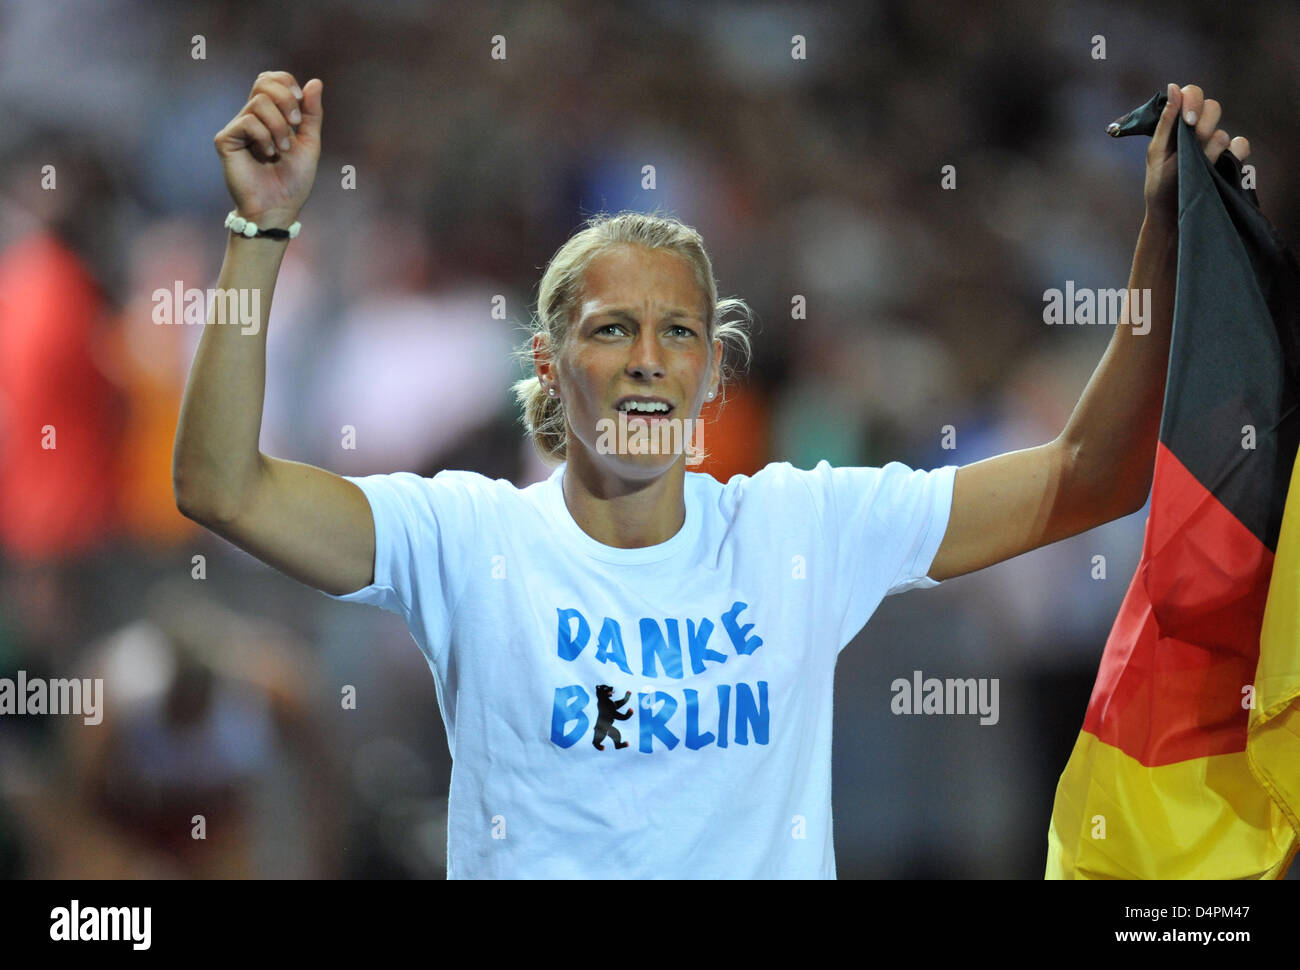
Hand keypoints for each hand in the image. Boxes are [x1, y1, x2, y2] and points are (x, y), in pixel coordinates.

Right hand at [213, 71, 322, 227]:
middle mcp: (250, 117)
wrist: (279, 208)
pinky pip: (248, 121)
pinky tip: (266, 155)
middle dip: (286, 100)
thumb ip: (312, 114)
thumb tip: (315, 82)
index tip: (300, 106)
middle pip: (263, 82)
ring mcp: (237, 128)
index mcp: (269, 116)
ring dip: (279, 127)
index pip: (270, 79)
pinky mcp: (225, 139)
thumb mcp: (309, 143)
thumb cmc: (293, 181)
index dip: (286, 84)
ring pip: (259, 102)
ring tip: (281, 150)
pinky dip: (264, 137)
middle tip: (295, 124)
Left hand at [1145, 82, 1250, 231]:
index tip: (1189, 121)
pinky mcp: (1229, 159)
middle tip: (1196, 141)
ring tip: (1199, 166)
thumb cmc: (1160, 184)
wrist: (1172, 214)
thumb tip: (1173, 87)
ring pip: (1223, 132)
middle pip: (1213, 107)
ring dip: (1210, 149)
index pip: (1192, 94)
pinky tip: (1221, 164)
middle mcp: (1198, 130)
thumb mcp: (1157, 152)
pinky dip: (1234, 153)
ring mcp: (1215, 145)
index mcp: (1178, 124)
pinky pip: (1241, 146)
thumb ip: (1166, 121)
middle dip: (1204, 124)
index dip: (1193, 101)